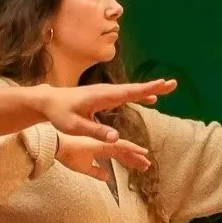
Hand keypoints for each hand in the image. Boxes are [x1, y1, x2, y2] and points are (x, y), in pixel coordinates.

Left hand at [36, 78, 176, 141]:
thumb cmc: (60, 114)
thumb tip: (116, 138)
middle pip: (134, 89)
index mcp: (101, 97)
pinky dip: (140, 95)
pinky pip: (126, 95)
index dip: (146, 90)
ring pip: (132, 91)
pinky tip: (150, 98)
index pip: (128, 93)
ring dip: (150, 89)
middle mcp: (106, 91)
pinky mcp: (104, 96)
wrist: (48, 101)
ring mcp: (106, 93)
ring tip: (167, 88)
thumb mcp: (75, 126)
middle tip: (173, 84)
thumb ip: (96, 131)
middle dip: (154, 86)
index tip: (162, 85)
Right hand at [56, 134, 152, 180]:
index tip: (140, 165)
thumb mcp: (83, 167)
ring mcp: (106, 143)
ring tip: (147, 164)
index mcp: (100, 149)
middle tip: (146, 166)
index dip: (130, 160)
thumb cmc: (67, 154)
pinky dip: (133, 148)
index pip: (119, 155)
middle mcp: (105, 145)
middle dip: (135, 160)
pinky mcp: (104, 143)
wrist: (58, 145)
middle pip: (124, 153)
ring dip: (137, 157)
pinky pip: (122, 146)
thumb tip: (107, 177)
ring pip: (126, 150)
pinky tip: (143, 151)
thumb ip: (95, 172)